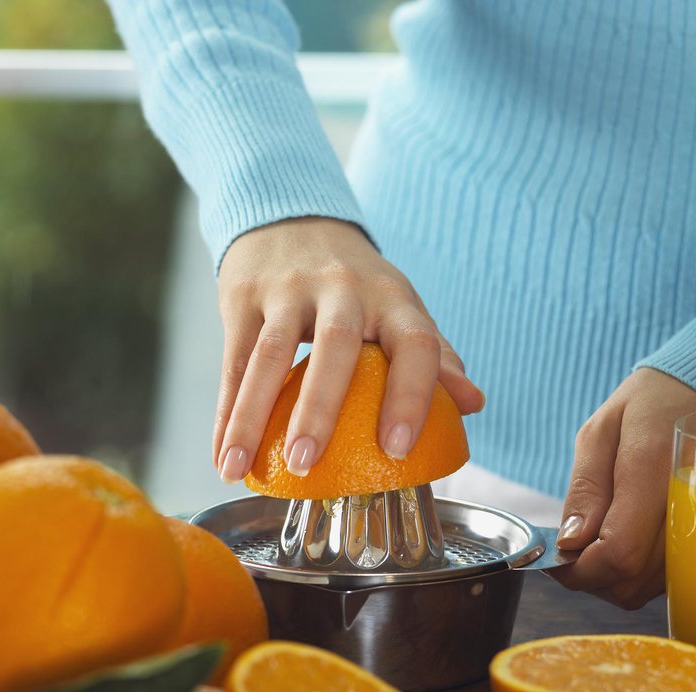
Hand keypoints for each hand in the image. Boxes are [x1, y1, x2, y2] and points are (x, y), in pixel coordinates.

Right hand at [212, 217, 483, 481]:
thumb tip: (473, 404)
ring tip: (240, 468)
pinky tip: (222, 454)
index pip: (415, 343)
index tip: (399, 450)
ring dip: (253, 416)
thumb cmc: (355, 286)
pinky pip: (232, 360)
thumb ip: (434, 356)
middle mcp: (343, 287)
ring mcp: (288, 290)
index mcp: (392, 297)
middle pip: (335, 346)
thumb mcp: (398, 308)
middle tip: (307, 464)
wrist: (290, 219)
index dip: (412, 395)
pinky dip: (225, 412)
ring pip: (268, 355)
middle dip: (319, 408)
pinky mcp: (244, 297)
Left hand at [548, 368, 695, 608]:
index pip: (619, 552)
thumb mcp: (600, 432)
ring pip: (646, 588)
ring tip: (593, 542)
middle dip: (588, 576)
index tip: (554, 558)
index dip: (579, 568)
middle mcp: (688, 506)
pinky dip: (634, 575)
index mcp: (654, 469)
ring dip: (609, 578)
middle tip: (569, 550)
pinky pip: (664, 579)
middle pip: (631, 580)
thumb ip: (586, 488)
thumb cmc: (647, 407)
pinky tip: (620, 544)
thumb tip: (570, 542)